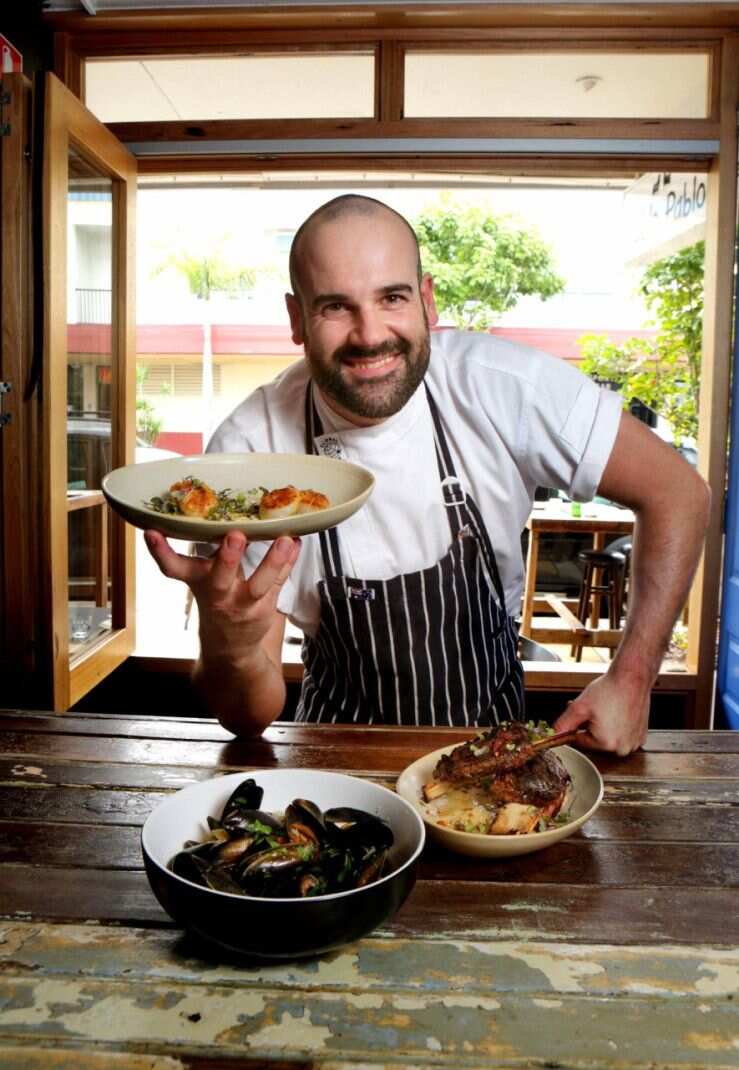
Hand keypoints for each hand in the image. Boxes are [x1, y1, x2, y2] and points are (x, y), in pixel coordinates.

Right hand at [144, 530, 300, 661]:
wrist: (230, 645)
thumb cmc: (217, 597)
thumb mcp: (203, 577)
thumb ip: (208, 549)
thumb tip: (218, 505)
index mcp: (197, 581)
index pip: (172, 568)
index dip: (160, 551)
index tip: (151, 532)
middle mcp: (218, 594)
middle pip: (220, 578)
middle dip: (228, 558)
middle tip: (235, 535)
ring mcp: (243, 604)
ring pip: (259, 584)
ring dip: (272, 561)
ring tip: (285, 539)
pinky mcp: (265, 608)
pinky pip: (280, 583)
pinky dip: (289, 562)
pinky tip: (297, 543)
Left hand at [552, 669, 649, 755]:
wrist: (632, 678)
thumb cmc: (609, 690)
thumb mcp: (579, 707)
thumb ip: (563, 724)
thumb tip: (551, 736)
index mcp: (606, 744)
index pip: (580, 742)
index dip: (576, 727)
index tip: (581, 714)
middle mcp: (622, 748)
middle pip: (595, 742)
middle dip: (589, 727)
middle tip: (591, 710)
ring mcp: (634, 743)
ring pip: (609, 739)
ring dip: (603, 728)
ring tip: (605, 709)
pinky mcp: (641, 737)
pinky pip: (623, 736)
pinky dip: (618, 727)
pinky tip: (617, 713)